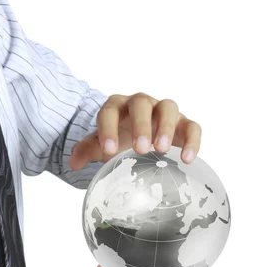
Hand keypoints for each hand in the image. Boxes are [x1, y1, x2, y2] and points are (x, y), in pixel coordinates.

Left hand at [69, 93, 201, 170]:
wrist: (142, 136)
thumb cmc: (120, 138)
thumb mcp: (101, 143)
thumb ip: (87, 149)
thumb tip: (73, 163)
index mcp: (117, 106)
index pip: (109, 111)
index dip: (107, 129)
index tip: (108, 152)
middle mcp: (141, 104)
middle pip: (141, 104)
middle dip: (140, 125)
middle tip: (140, 149)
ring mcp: (164, 111)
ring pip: (168, 107)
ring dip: (165, 127)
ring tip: (161, 150)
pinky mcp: (184, 123)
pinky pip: (192, 126)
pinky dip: (192, 140)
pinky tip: (187, 159)